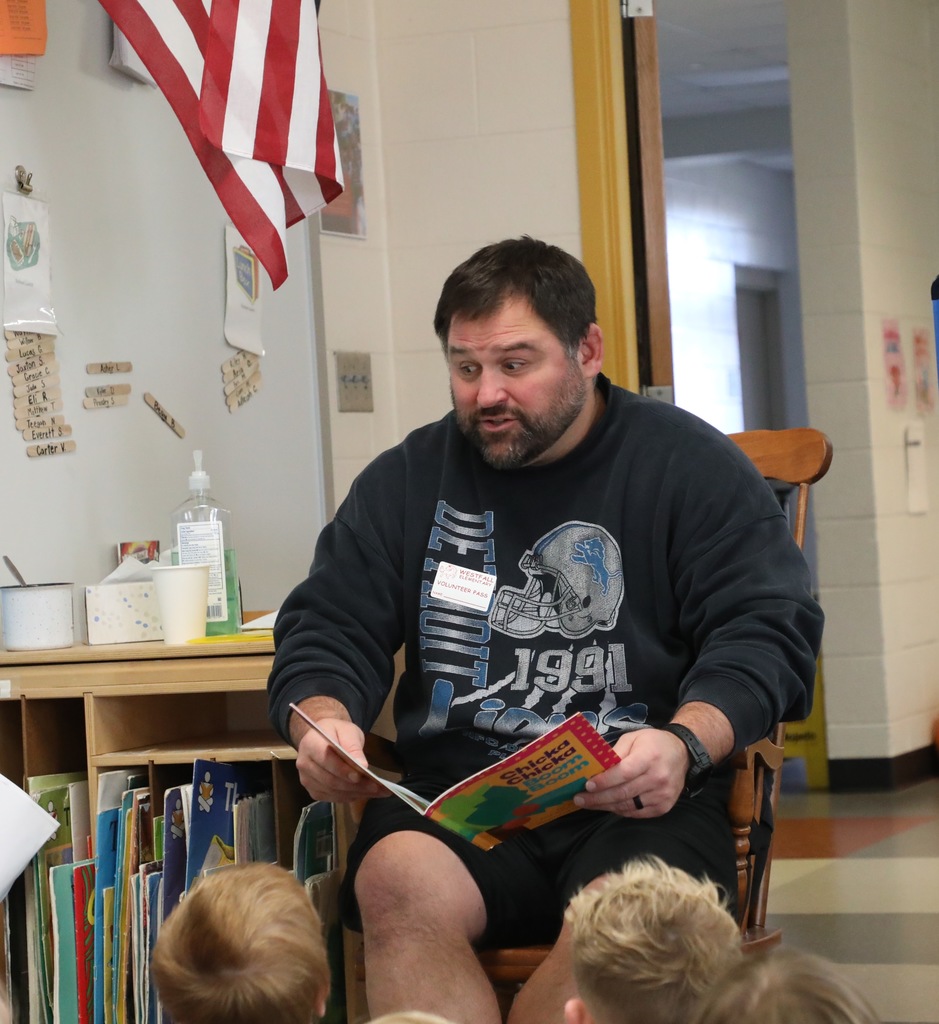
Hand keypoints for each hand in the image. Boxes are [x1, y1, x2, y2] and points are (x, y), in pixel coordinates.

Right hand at [294, 714, 389, 803]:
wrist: (324, 738)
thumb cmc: (336, 732)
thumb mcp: (348, 731)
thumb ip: (353, 746)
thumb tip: (362, 765)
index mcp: (310, 743)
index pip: (325, 759)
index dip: (342, 769)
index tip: (360, 775)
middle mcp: (304, 763)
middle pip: (330, 779)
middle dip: (354, 785)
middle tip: (376, 787)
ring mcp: (307, 779)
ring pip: (332, 791)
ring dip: (355, 793)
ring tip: (376, 792)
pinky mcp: (313, 790)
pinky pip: (332, 798)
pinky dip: (349, 797)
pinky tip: (364, 793)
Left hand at [574, 727, 688, 817]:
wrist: (682, 753)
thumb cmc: (653, 743)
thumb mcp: (633, 739)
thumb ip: (615, 753)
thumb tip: (596, 769)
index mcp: (649, 757)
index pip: (623, 773)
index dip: (604, 781)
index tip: (586, 786)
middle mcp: (658, 778)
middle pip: (623, 792)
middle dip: (598, 798)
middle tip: (579, 800)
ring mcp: (662, 795)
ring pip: (628, 805)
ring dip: (606, 806)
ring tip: (589, 804)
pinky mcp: (664, 807)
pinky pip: (637, 813)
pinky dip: (620, 810)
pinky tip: (608, 806)